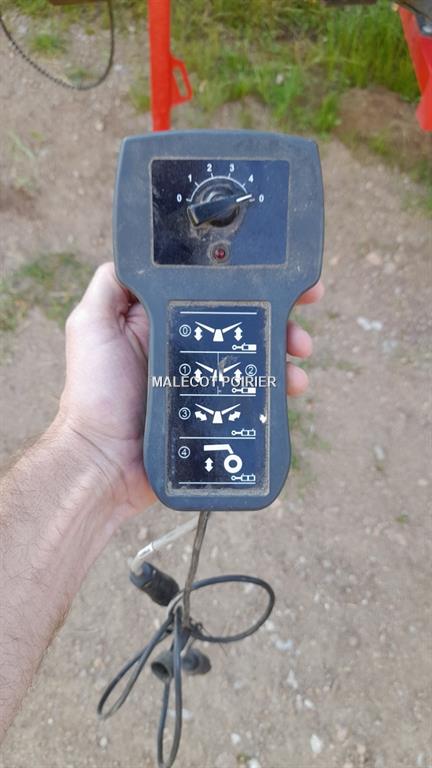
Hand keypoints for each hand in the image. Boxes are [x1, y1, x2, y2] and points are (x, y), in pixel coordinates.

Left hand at [59, 263, 322, 519]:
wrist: (105, 460)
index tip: (275, 269)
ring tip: (299, 349)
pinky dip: (281, 384)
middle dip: (279, 308)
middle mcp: (190, 343)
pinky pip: (258, 392)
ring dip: (287, 343)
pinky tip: (293, 384)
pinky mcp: (220, 408)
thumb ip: (110, 286)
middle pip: (244, 317)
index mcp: (165, 319)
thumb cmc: (94, 392)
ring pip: (258, 351)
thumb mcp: (91, 326)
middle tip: (303, 306)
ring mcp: (207, 377)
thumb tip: (136, 252)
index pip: (212, 288)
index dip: (245, 276)